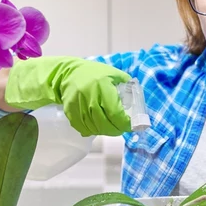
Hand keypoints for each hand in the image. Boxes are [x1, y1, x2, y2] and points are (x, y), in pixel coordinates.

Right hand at [4, 56, 131, 136]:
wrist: (68, 73)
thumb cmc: (94, 73)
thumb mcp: (114, 74)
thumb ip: (127, 86)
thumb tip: (138, 102)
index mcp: (103, 87)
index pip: (115, 113)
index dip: (124, 123)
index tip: (130, 125)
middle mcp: (89, 96)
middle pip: (105, 123)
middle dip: (116, 129)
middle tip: (122, 128)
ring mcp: (78, 105)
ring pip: (94, 128)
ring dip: (105, 131)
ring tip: (111, 128)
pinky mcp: (70, 111)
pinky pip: (83, 127)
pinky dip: (92, 130)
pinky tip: (98, 126)